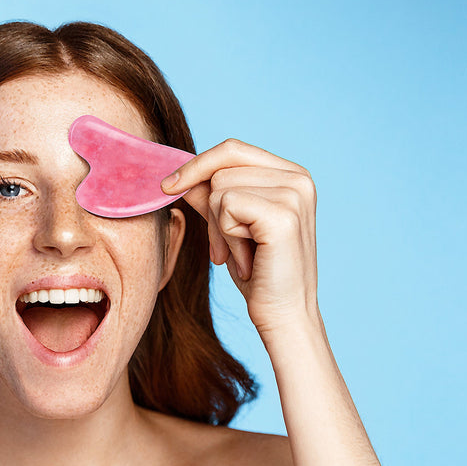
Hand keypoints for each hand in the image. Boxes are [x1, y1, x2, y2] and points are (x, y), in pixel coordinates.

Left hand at [161, 138, 319, 334]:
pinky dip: (227, 237)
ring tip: (241, 256)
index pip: (233, 149)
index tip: (168, 187)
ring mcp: (295, 194)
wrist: (282, 316)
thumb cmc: (258, 274)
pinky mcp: (284, 215)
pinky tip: (246, 260)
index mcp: (291, 175)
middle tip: (222, 249)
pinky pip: (226, 207)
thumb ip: (210, 197)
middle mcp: (298, 178)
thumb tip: (180, 175)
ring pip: (220, 189)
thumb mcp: (229, 227)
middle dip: (210, 209)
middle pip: (222, 168)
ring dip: (220, 229)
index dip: (197, 165)